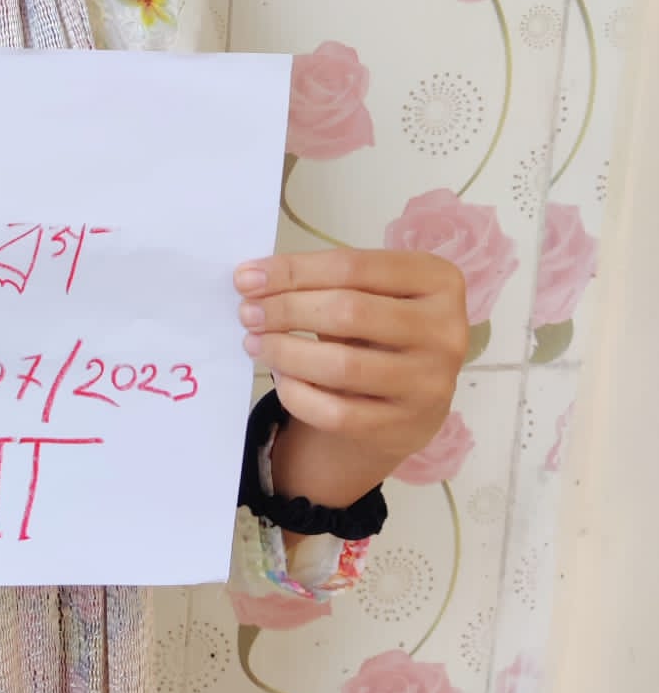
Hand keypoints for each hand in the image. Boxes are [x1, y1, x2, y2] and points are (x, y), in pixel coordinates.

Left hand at [235, 249, 467, 489]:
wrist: (409, 403)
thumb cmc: (379, 331)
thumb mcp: (368, 294)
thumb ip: (322, 282)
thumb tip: (252, 279)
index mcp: (437, 280)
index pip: (352, 265)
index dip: (293, 270)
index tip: (246, 277)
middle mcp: (446, 331)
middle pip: (348, 311)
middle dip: (285, 309)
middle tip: (247, 312)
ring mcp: (430, 383)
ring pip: (342, 365)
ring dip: (286, 351)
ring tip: (255, 342)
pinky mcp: (407, 426)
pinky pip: (337, 413)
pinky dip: (298, 394)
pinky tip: (280, 377)